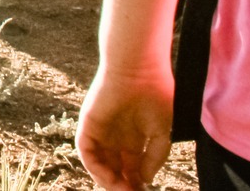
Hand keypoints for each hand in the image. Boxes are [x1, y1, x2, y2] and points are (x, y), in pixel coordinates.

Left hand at [78, 67, 174, 190]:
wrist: (140, 70)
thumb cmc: (157, 95)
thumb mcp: (162, 133)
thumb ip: (154, 157)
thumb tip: (145, 179)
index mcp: (133, 138)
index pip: (131, 168)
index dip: (137, 183)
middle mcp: (115, 136)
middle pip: (114, 168)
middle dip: (122, 185)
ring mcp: (101, 130)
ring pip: (98, 163)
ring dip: (107, 180)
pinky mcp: (88, 124)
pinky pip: (86, 151)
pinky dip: (95, 167)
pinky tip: (109, 178)